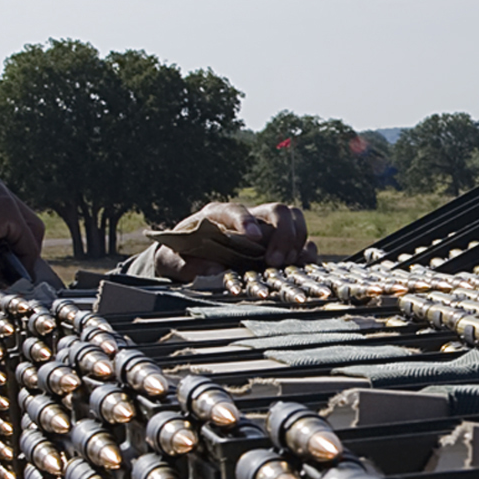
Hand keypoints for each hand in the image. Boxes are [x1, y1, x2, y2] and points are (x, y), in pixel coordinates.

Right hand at [0, 173, 45, 288]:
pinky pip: (27, 241)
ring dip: (22, 259)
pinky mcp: (3, 208)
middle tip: (11, 279)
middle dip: (22, 253)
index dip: (13, 247)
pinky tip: (6, 276)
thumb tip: (4, 285)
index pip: (11, 219)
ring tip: (6, 280)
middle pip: (26, 223)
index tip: (6, 271)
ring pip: (30, 232)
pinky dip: (22, 262)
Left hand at [152, 200, 318, 281]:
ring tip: (288, 265)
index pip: (236, 210)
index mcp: (218, 216)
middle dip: (282, 233)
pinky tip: (301, 269)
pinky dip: (306, 253)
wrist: (188, 259)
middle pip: (276, 210)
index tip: (253, 237)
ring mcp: (266, 230)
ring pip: (294, 219)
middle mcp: (247, 218)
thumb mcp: (172, 261)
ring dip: (297, 241)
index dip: (246, 220)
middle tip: (275, 260)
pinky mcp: (278, 246)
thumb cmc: (180, 256)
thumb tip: (214, 268)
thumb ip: (187, 265)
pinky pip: (302, 242)